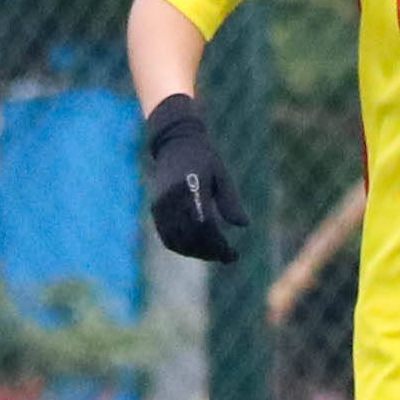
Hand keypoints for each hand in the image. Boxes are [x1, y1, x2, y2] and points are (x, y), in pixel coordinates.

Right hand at [141, 94, 247, 262]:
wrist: (175, 143)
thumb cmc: (204, 158)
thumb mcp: (222, 175)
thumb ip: (231, 201)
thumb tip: (244, 225)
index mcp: (192, 189)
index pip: (205, 227)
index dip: (219, 245)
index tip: (233, 254)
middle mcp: (174, 199)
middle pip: (191, 238)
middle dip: (210, 252)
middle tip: (227, 257)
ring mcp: (161, 205)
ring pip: (177, 241)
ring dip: (196, 252)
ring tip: (214, 254)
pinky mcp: (156, 208)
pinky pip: (167, 236)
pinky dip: (181, 247)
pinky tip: (197, 248)